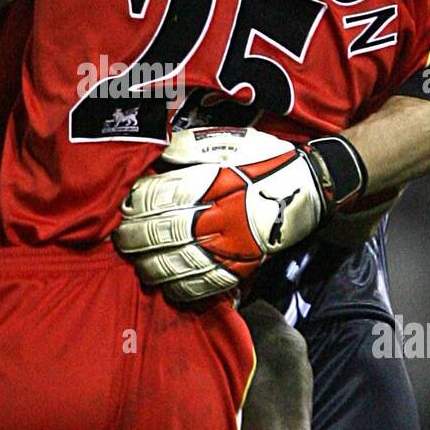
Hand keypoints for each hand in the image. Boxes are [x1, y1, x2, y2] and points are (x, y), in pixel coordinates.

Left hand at [114, 126, 364, 302]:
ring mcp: (231, 246)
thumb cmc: (262, 161)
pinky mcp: (241, 267)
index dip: (138, 202)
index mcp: (213, 183)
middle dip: (135, 237)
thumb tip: (158, 153)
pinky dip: (180, 288)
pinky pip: (205, 285)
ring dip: (151, 265)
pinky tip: (166, 284)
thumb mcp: (228, 140)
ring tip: (138, 262)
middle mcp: (219, 217)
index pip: (162, 196)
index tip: (126, 206)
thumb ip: (189, 145)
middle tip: (121, 238)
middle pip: (165, 232)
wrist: (308, 187)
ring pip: (179, 263)